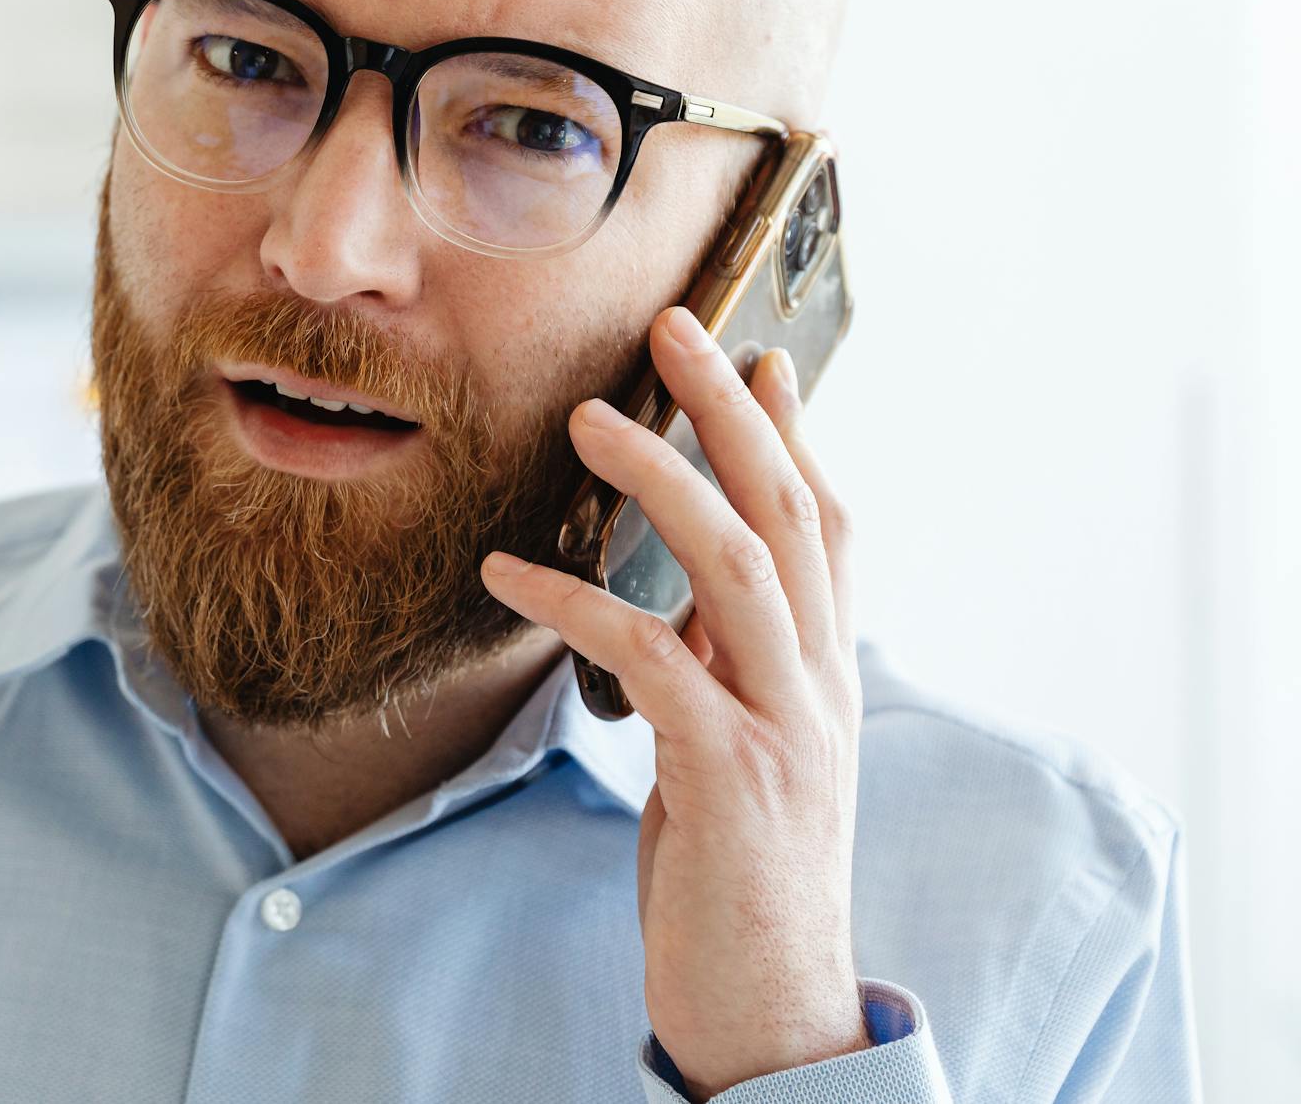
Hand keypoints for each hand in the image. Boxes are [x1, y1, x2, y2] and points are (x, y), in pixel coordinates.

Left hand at [478, 306, 867, 1098]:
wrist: (773, 1007)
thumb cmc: (737, 870)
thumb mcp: (739, 744)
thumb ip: (725, 659)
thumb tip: (686, 583)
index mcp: (824, 671)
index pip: (825, 522)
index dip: (789, 432)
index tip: (750, 351)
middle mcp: (822, 685)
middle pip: (790, 514)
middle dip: (733, 411)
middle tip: (672, 326)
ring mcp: (786, 729)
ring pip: (741, 566)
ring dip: (667, 479)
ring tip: (588, 416)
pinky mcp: (730, 779)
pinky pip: (657, 662)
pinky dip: (580, 604)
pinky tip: (507, 571)